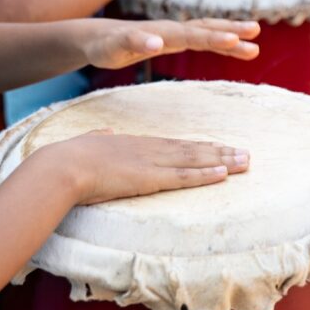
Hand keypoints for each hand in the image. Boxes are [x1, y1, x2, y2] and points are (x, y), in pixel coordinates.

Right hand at [54, 131, 248, 204]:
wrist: (63, 165)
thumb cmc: (70, 156)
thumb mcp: (89, 141)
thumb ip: (100, 135)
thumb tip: (106, 130)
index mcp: (135, 143)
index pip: (174, 145)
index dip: (198, 147)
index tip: (218, 146)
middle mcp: (149, 149)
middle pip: (192, 150)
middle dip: (220, 152)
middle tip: (245, 153)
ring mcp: (151, 163)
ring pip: (195, 161)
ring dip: (222, 162)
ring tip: (245, 162)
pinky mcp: (149, 178)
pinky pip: (184, 177)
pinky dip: (205, 175)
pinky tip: (224, 173)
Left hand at [83, 17, 259, 68]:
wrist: (95, 37)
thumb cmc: (103, 46)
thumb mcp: (113, 48)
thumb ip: (133, 43)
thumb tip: (156, 43)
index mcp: (160, 32)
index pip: (191, 35)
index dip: (213, 38)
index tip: (234, 40)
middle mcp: (171, 29)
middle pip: (205, 29)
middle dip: (230, 31)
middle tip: (255, 34)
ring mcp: (173, 32)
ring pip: (207, 31)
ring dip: (230, 34)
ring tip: (255, 40)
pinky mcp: (173, 38)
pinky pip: (202, 36)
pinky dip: (219, 39)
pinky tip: (234, 44)